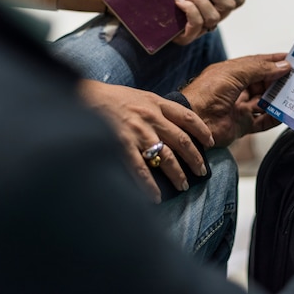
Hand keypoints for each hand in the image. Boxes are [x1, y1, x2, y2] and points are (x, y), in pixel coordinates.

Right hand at [78, 80, 213, 202]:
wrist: (83, 97)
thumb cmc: (110, 98)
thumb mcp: (138, 96)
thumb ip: (155, 109)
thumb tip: (171, 125)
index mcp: (156, 103)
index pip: (187, 116)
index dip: (202, 130)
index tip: (210, 142)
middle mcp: (150, 117)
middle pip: (181, 140)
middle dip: (195, 158)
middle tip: (202, 171)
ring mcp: (137, 131)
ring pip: (166, 157)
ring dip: (177, 174)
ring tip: (183, 186)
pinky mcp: (122, 144)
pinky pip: (141, 169)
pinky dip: (149, 186)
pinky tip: (155, 197)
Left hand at [173, 0, 251, 44]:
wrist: (155, 19)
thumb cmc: (178, 3)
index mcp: (220, 7)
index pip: (239, 0)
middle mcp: (214, 19)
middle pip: (228, 6)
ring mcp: (202, 30)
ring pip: (213, 17)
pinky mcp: (188, 37)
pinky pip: (197, 24)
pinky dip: (189, 9)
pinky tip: (178, 1)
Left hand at [181, 54, 291, 146]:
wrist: (194, 121)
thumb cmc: (208, 92)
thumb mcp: (235, 73)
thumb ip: (260, 68)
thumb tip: (283, 66)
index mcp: (233, 73)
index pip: (258, 64)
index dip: (275, 61)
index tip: (293, 59)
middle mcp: (237, 89)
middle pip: (264, 83)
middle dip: (281, 80)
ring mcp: (240, 107)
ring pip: (266, 102)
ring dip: (280, 98)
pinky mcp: (242, 125)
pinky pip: (263, 122)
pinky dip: (275, 118)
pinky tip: (287, 114)